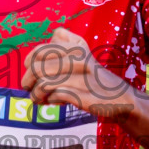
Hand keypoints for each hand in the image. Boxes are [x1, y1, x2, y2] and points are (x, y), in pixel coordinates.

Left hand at [21, 27, 136, 119]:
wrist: (122, 98)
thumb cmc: (93, 79)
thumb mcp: (80, 58)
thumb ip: (58, 53)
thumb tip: (28, 64)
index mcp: (76, 46)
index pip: (41, 50)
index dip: (30, 59)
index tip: (29, 68)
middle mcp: (79, 58)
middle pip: (38, 67)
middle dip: (27, 79)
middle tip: (27, 87)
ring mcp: (82, 76)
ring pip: (44, 83)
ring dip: (36, 93)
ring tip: (37, 98)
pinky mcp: (84, 94)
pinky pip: (56, 95)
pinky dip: (50, 100)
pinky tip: (54, 101)